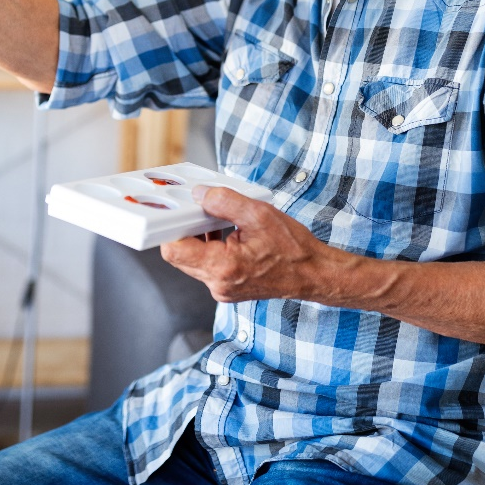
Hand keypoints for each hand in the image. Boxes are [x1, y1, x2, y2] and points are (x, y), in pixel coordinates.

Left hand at [160, 186, 348, 302]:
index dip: (171, 228)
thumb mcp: (258, 214)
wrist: (313, 274)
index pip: (174, 250)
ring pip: (192, 261)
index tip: (178, 211)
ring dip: (199, 239)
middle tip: (202, 211)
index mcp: (223, 267)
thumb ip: (224, 201)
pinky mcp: (226, 288)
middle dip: (186, 230)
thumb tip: (200, 194)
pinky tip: (226, 234)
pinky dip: (211, 248)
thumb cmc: (293, 249)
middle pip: (180, 255)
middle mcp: (218, 283)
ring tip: (220, 222)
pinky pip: (206, 266)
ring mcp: (221, 289)